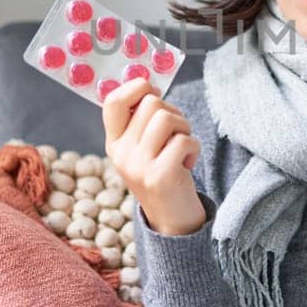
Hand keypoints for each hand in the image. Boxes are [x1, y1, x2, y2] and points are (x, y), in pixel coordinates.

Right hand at [103, 78, 204, 235]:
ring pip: (167, 118)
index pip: (113, 101)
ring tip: (182, 147)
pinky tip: (187, 164)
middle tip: (176, 134)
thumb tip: (147, 84)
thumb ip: (141, 122)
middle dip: (173, 112)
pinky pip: (184, 140)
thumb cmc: (164, 174)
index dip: (136, 86)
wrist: (173, 221)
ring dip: (184, 129)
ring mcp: (138, 166)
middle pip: (151, 103)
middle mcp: (121, 154)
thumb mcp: (143, 149)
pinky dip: (194, 147)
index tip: (155, 94)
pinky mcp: (159, 177)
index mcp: (114, 143)